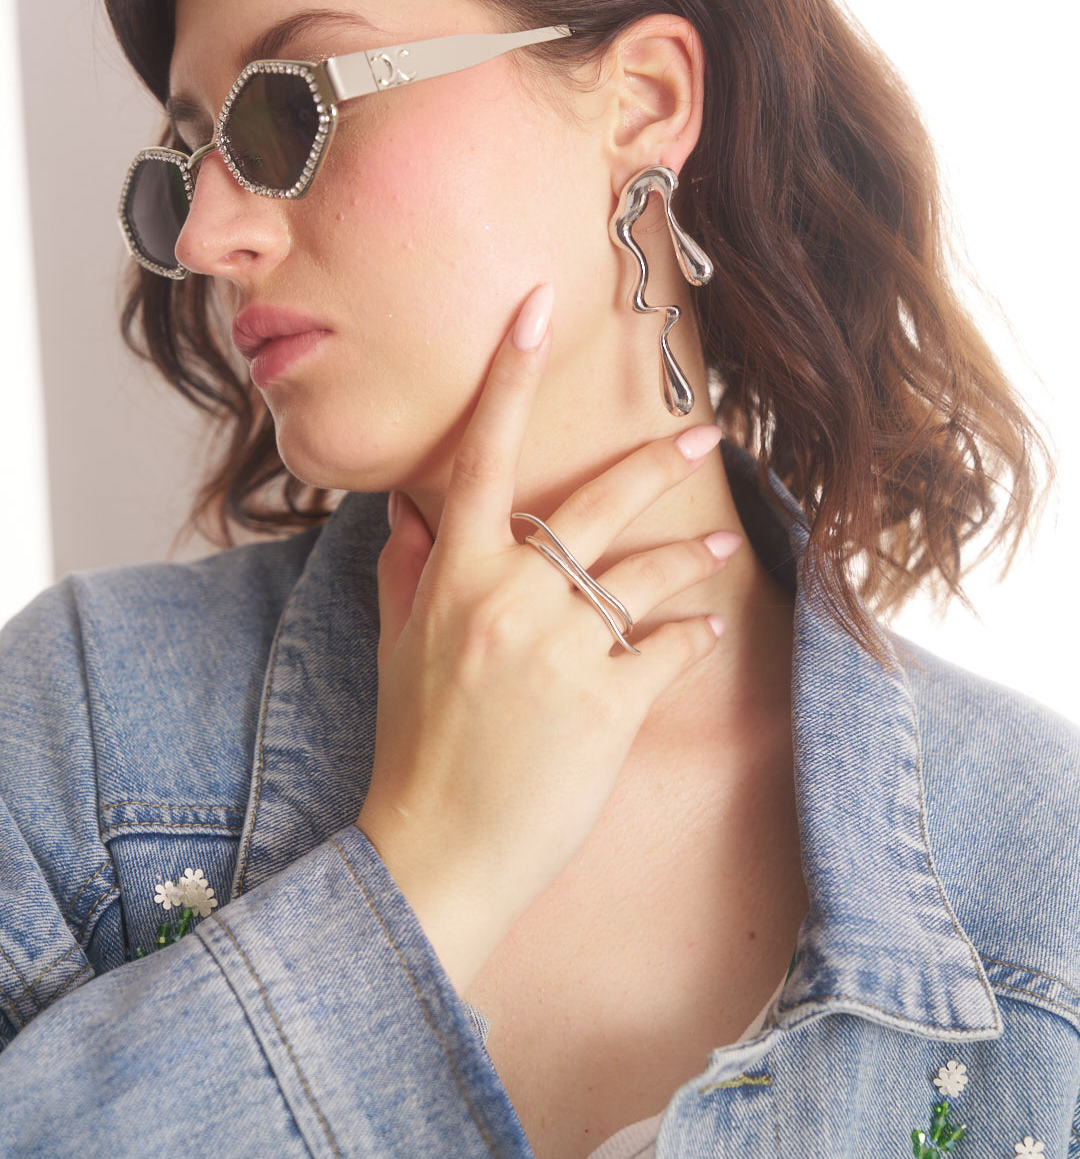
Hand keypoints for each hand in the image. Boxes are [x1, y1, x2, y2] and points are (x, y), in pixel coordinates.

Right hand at [356, 281, 737, 991]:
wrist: (436, 851)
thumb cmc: (413, 745)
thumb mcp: (393, 649)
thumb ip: (404, 570)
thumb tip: (407, 512)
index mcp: (452, 576)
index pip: (479, 457)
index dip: (508, 378)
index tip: (534, 311)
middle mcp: (507, 599)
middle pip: (593, 505)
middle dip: (657, 463)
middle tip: (705, 434)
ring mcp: (559, 652)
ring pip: (644, 574)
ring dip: (691, 556)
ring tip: (725, 546)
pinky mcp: (607, 706)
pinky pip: (668, 648)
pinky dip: (693, 635)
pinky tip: (710, 628)